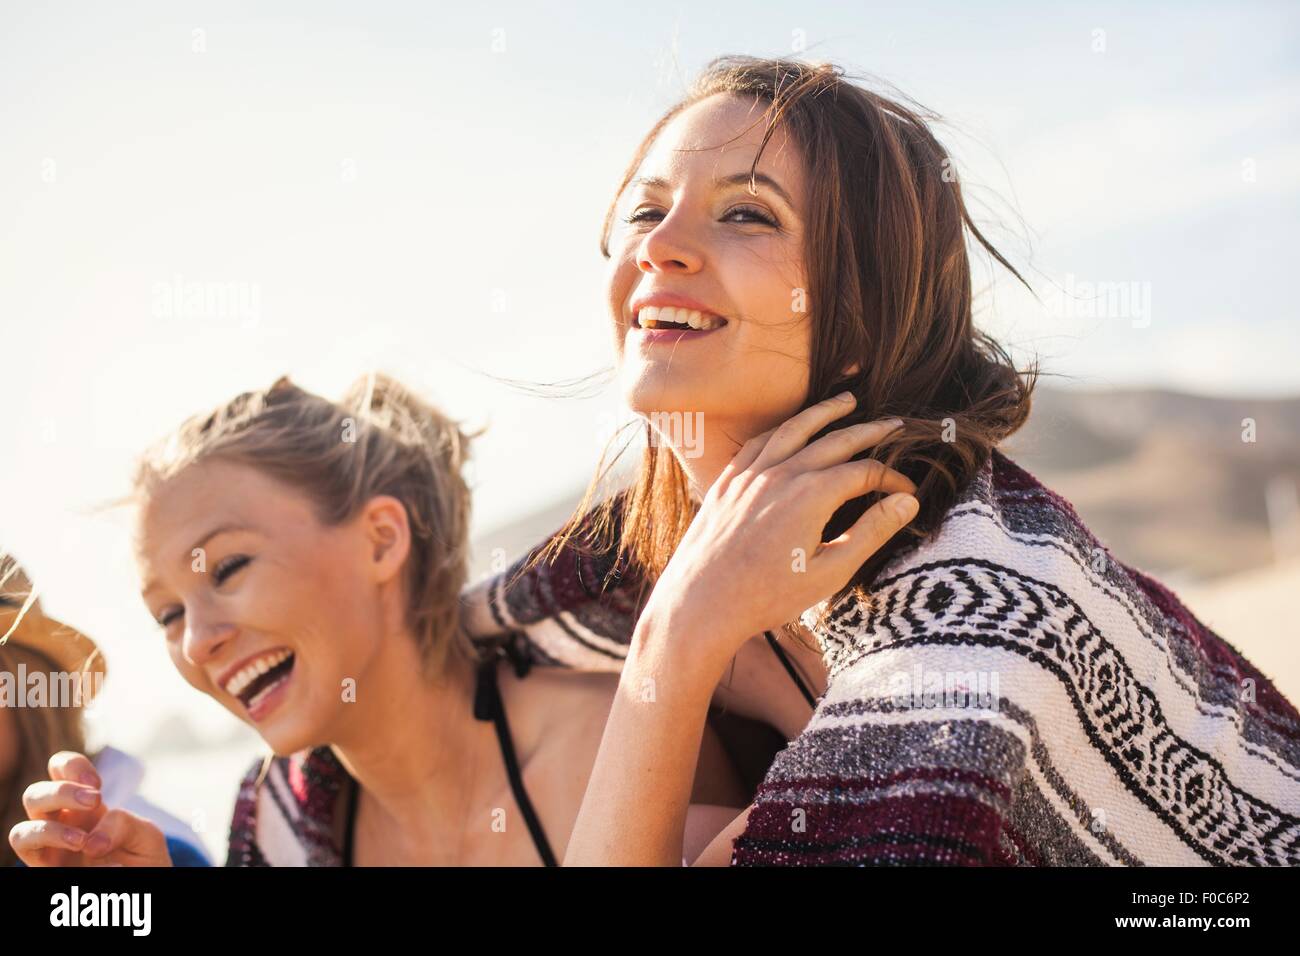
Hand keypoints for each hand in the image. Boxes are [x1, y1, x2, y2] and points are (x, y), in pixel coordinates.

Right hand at [8, 750, 172, 866]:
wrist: (146, 887)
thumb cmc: (145, 860)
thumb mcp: (146, 835)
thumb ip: (125, 824)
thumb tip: (91, 841)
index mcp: (85, 807)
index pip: (60, 769)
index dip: (72, 766)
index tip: (98, 784)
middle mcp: (61, 824)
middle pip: (35, 794)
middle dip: (61, 791)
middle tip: (95, 800)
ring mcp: (51, 849)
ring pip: (22, 828)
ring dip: (49, 828)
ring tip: (83, 840)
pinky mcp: (46, 870)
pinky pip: (28, 852)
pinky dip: (52, 845)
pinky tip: (82, 849)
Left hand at [641, 392, 918, 677]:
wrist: (702, 602)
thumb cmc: (768, 596)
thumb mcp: (830, 572)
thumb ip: (871, 532)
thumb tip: (907, 501)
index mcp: (812, 495)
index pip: (865, 472)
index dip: (892, 479)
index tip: (909, 490)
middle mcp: (782, 474)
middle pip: (835, 440)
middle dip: (869, 431)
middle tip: (894, 423)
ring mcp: (751, 474)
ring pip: (794, 430)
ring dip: (823, 412)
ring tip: (846, 401)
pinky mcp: (728, 482)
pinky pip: (758, 443)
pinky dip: (781, 429)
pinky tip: (790, 427)